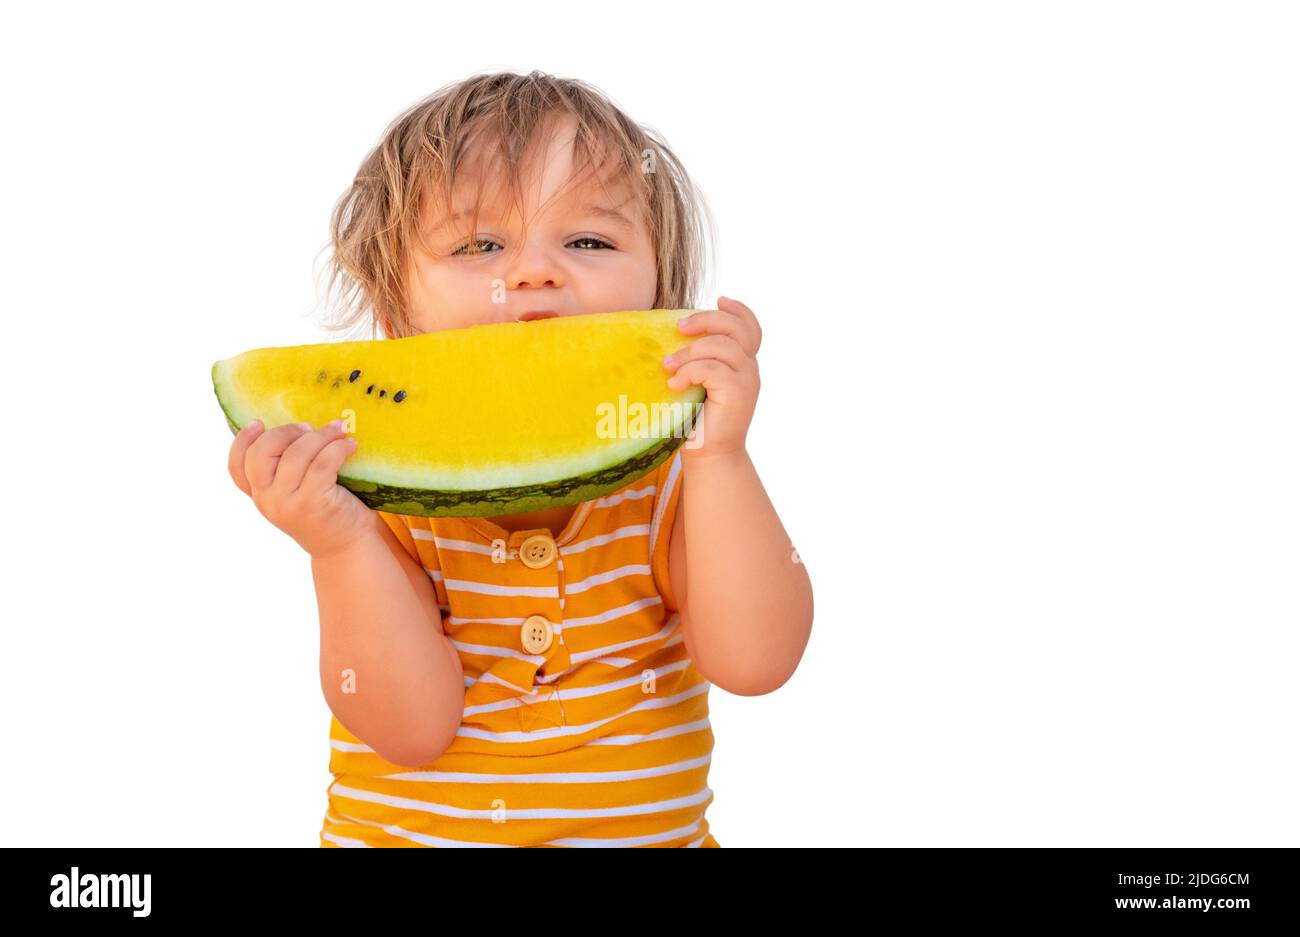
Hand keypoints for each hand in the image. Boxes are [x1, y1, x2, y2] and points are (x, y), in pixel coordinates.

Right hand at [227, 418, 374, 559]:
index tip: (257, 423)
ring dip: (320, 436)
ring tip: (339, 430)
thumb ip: (285, 471)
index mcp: (259, 496)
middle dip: (285, 432)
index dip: (242, 442)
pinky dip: (338, 448)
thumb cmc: (326, 511)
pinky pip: (323, 463)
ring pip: (296, 454)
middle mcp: (267, 500)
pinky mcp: (313, 503)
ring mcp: (288, 503)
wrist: (347, 547)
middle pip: (261, 453)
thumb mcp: (296, 494)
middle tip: (309, 427)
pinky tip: (350, 445)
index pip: (236, 468)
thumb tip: (298, 428)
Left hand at [661, 296, 760, 460]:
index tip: (718, 299)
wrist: (708, 455)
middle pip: (737, 328)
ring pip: (722, 346)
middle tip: (678, 328)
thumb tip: (675, 331)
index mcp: (743, 363)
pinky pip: (713, 369)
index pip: (751, 327)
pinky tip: (674, 385)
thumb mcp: (699, 382)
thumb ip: (699, 358)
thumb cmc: (695, 418)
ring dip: (689, 352)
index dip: (738, 310)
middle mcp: (750, 369)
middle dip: (706, 320)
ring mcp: (747, 381)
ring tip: (667, 366)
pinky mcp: (738, 394)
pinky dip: (689, 372)